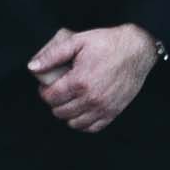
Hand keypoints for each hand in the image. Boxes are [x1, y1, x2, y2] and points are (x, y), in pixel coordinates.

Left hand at [28, 23, 156, 133]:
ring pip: (74, 123)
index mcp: (79, 81)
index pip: (51, 98)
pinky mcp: (114, 111)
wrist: (137, 49)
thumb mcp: (78, 41)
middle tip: (58, 92)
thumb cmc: (108, 43)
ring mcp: (103, 107)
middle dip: (55, 102)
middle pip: (60, 112)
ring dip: (67, 114)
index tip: (47, 86)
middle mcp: (91, 98)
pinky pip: (92, 127)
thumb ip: (52, 55)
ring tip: (69, 101)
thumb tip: (32, 67)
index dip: (44, 92)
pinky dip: (83, 123)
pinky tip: (82, 111)